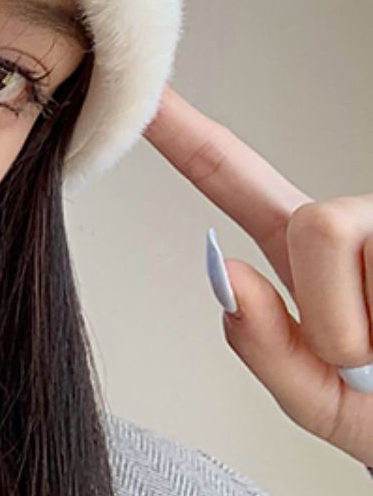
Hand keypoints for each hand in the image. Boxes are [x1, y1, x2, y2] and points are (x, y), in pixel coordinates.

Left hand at [142, 85, 372, 467]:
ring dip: (364, 325)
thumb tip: (228, 279)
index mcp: (309, 258)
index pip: (237, 182)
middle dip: (330, 312)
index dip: (188, 135)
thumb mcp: (326, 403)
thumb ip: (268, 352)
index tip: (145, 92)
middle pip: (307, 222)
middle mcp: (357, 226)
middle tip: (368, 360)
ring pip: (341, 237)